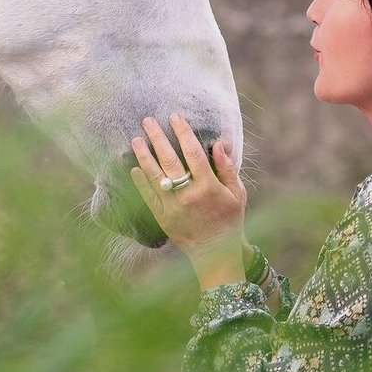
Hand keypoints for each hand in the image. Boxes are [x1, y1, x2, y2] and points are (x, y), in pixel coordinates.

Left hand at [129, 114, 247, 288]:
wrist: (216, 254)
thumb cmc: (230, 221)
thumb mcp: (237, 194)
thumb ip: (227, 168)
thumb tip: (218, 144)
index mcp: (208, 187)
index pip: (193, 152)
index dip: (183, 132)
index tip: (174, 117)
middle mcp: (188, 195)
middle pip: (169, 160)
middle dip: (157, 137)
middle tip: (147, 120)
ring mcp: (173, 207)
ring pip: (155, 176)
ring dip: (144, 156)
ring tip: (136, 139)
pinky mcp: (163, 218)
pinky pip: (148, 196)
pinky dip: (140, 182)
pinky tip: (134, 168)